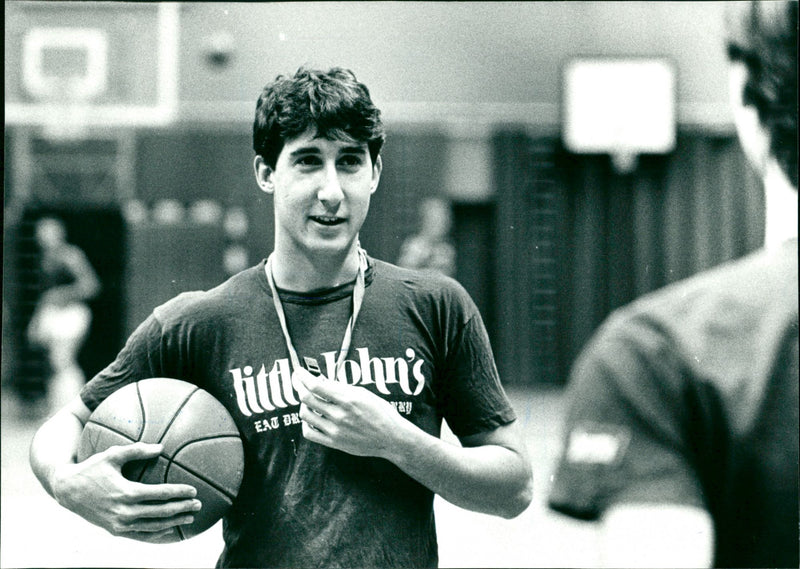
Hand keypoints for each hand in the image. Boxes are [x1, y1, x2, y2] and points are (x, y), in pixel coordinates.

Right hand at [52, 442, 200, 542]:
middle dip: (182, 508)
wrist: (67, 490)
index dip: (179, 492)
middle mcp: (124, 511)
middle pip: (161, 512)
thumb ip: (137, 450)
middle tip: (199, 504)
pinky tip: (169, 528)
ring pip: (153, 526)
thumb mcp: (112, 454)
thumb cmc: (91, 468)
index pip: (160, 494)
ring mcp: (119, 524)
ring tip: (190, 517)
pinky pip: (140, 535)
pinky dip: (157, 533)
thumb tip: (162, 447)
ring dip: (174, 522)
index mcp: (126, 492)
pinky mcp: (115, 530)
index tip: (193, 490)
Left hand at [293, 369, 406, 457]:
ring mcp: (335, 430)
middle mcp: (339, 415)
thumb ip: (341, 388)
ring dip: (303, 404)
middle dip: (298, 386)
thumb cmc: (381, 413)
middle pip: (306, 398)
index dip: (303, 376)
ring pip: (305, 414)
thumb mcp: (364, 393)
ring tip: (308, 400)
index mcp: (348, 399)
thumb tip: (321, 380)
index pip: (315, 385)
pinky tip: (312, 418)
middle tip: (297, 381)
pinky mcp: (334, 443)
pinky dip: (306, 423)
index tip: (298, 371)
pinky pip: (309, 433)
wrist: (391, 438)